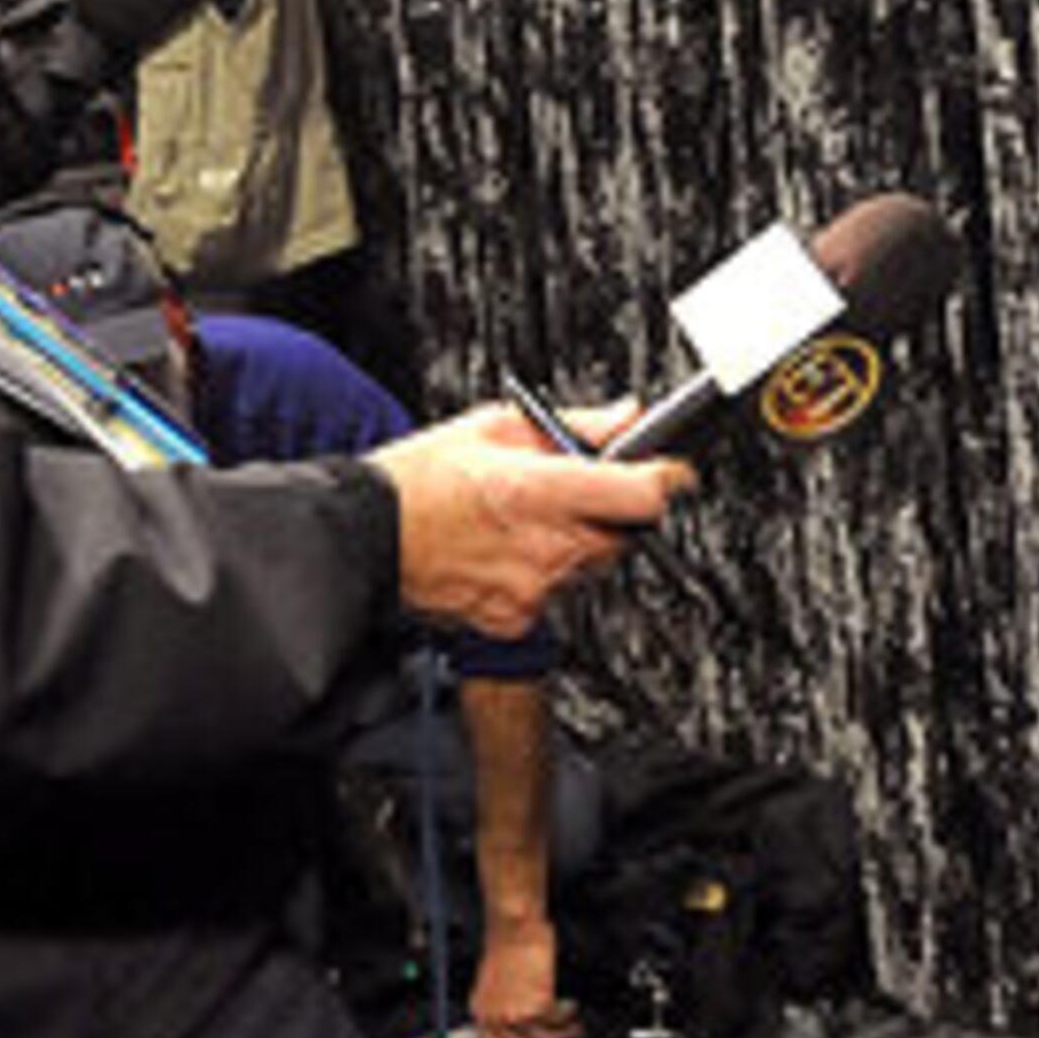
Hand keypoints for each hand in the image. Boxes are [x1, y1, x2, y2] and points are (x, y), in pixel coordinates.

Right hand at [367, 403, 685, 642]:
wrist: (366, 539)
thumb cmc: (419, 480)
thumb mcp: (495, 428)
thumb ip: (575, 425)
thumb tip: (627, 417)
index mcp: (540, 490)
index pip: (641, 494)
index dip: (666, 479)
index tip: (672, 472)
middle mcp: (544, 545)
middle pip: (621, 533)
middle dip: (607, 510)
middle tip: (566, 492)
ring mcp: (532, 588)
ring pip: (588, 564)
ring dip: (572, 542)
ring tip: (519, 520)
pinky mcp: (516, 620)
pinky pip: (553, 593)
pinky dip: (539, 573)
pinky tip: (500, 553)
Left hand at [467, 915, 578, 1037]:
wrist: (513, 926)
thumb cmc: (505, 944)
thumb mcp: (493, 984)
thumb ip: (501, 1008)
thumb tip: (518, 1025)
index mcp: (481, 1012)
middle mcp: (495, 1017)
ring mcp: (516, 1014)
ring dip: (563, 1035)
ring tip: (570, 1025)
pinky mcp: (537, 1004)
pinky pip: (560, 1021)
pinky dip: (569, 1014)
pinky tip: (570, 1005)